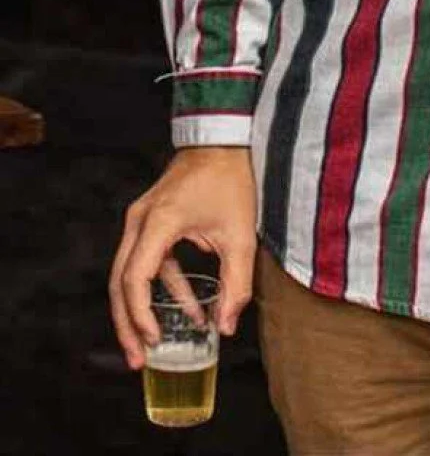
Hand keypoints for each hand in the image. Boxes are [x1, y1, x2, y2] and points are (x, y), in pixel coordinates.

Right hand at [109, 146, 256, 369]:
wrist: (225, 138)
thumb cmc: (231, 179)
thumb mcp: (240, 234)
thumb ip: (235, 283)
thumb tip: (226, 326)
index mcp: (158, 221)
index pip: (135, 278)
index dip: (140, 315)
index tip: (153, 341)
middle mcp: (140, 220)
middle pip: (120, 282)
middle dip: (128, 324)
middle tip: (138, 360)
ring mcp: (142, 219)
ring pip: (128, 274)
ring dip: (140, 310)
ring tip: (154, 345)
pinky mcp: (151, 220)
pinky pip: (148, 261)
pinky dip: (162, 287)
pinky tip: (187, 309)